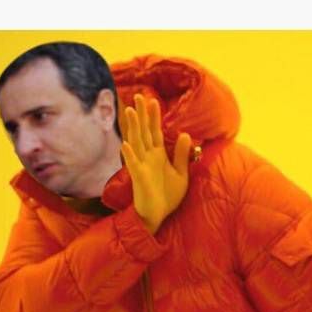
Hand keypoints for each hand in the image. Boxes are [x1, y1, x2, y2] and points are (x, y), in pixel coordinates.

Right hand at [120, 94, 191, 233]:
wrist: (159, 215)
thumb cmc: (168, 196)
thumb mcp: (181, 173)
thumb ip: (181, 155)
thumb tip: (186, 134)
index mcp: (158, 155)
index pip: (155, 132)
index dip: (154, 117)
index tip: (153, 100)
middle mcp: (148, 157)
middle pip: (144, 132)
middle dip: (141, 115)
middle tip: (138, 96)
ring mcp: (141, 166)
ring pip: (136, 143)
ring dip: (133, 127)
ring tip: (129, 111)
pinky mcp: (139, 178)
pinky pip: (132, 164)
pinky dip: (129, 154)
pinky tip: (125, 144)